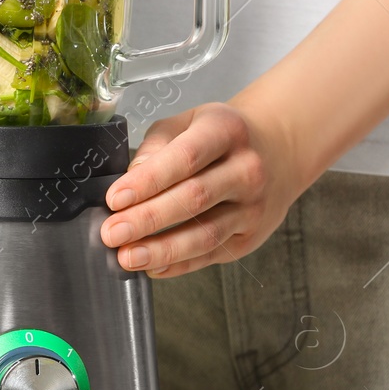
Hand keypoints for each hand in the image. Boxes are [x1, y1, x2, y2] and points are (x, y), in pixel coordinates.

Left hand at [99, 102, 303, 277]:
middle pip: (194, 199)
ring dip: (162, 249)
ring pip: (205, 234)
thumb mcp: (189, 123)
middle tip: (112, 232)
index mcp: (227, 131)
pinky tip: (152, 267)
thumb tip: (131, 179)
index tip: (115, 198)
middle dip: (148, 218)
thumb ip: (157, 146)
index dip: (148, 181)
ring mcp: (253, 206)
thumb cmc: (220, 138)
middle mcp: (247, 169)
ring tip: (127, 257)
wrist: (276, 152)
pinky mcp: (251, 237)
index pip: (185, 158)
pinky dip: (179, 264)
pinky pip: (211, 254)